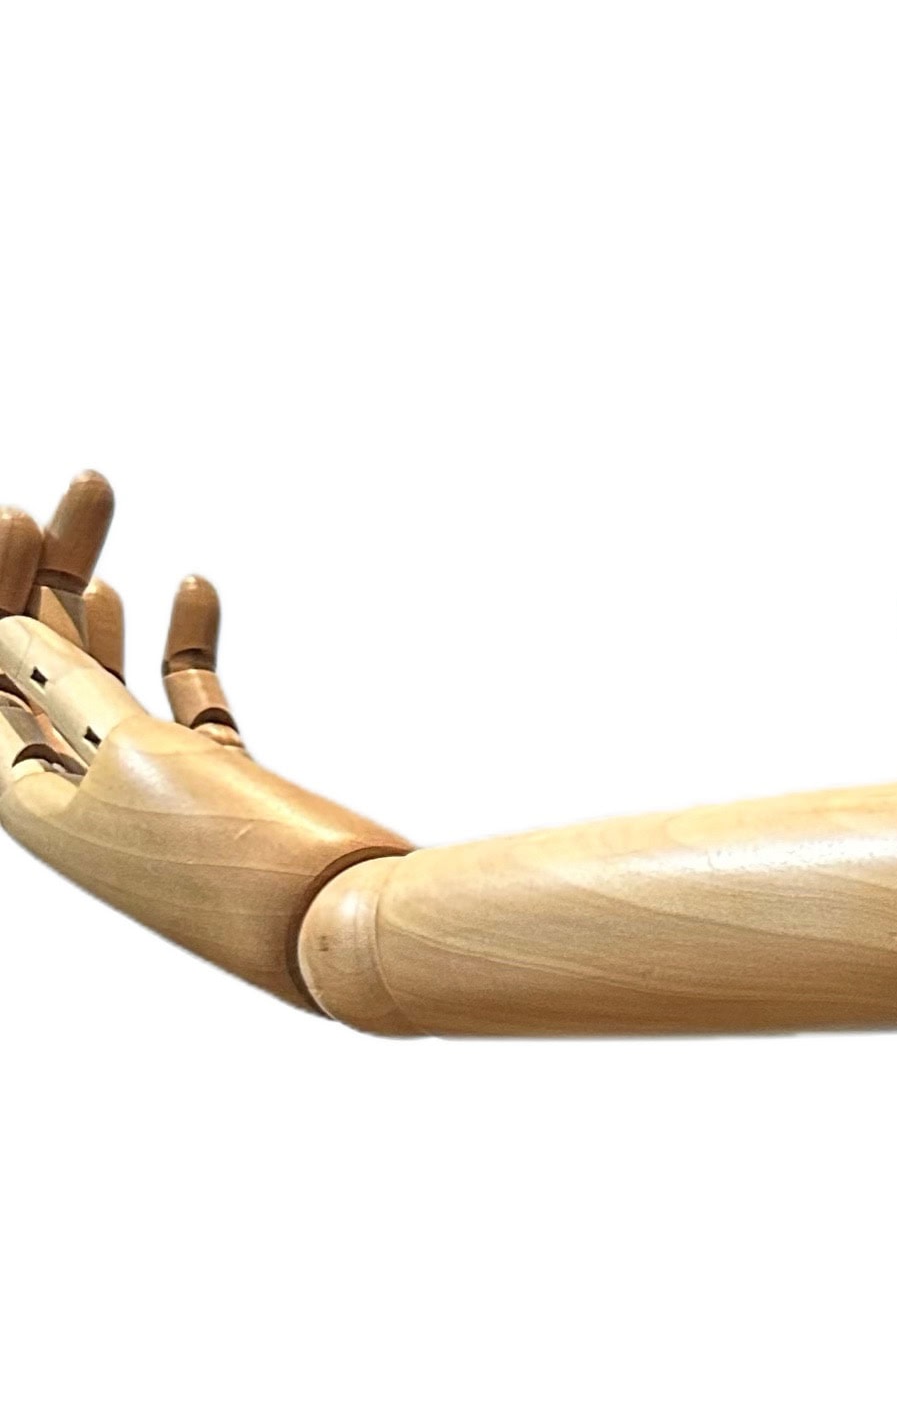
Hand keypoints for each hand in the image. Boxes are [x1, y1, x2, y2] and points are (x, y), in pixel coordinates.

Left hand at [3, 472, 402, 1006]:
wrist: (346, 928)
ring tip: (96, 501)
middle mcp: (79, 793)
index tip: (16, 514)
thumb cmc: (231, 858)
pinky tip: (191, 583)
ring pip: (104, 669)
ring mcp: (149, 790)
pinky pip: (182, 698)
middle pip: (37, 662)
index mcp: (32, 800)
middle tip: (82, 485)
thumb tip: (4, 630)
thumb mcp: (128, 752)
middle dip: (46, 570)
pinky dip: (181, 641)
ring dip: (95, 591)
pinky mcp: (218, 786)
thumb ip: (65, 683)